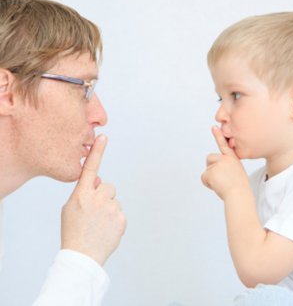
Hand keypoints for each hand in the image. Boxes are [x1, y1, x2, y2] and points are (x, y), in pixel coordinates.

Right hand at [61, 135, 125, 264]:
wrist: (82, 256)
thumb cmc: (73, 230)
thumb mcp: (70, 207)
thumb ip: (84, 191)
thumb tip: (100, 181)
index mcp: (82, 194)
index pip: (91, 168)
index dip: (97, 151)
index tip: (103, 136)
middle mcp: (98, 198)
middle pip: (108, 186)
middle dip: (103, 195)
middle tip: (95, 212)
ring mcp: (112, 208)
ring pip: (114, 200)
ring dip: (109, 207)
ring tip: (99, 223)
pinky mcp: (122, 219)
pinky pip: (120, 212)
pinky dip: (115, 219)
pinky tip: (106, 229)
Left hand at [201, 126, 249, 199]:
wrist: (239, 195)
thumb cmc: (239, 188)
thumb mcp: (236, 173)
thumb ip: (227, 167)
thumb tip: (216, 169)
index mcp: (232, 158)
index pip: (224, 145)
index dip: (218, 135)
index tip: (214, 127)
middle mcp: (225, 158)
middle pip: (210, 158)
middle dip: (211, 168)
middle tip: (222, 178)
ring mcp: (217, 164)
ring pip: (207, 170)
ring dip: (211, 178)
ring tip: (222, 183)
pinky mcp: (210, 171)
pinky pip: (204, 178)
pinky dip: (208, 184)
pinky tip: (217, 186)